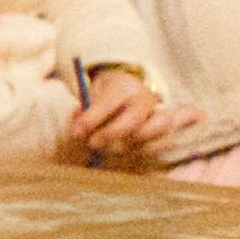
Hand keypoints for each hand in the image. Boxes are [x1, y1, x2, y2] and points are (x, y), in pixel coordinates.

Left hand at [60, 67, 196, 165]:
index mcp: (125, 86)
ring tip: (109, 148)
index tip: (76, 133)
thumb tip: (77, 131)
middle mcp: (145, 99)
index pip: (108, 103)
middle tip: (93, 143)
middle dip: (111, 134)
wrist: (130, 90)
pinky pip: (156, 146)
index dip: (91, 119)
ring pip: (149, 134)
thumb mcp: (92, 95)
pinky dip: (138, 152)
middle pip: (133, 120)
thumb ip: (84, 112)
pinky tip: (124, 152)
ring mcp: (157, 114)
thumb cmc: (107, 95)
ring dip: (126, 146)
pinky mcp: (164, 130)